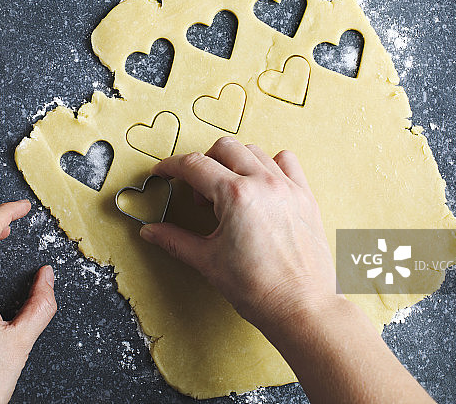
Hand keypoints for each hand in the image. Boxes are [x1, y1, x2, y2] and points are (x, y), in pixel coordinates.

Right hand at [142, 138, 434, 403]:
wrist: (301, 308)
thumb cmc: (258, 289)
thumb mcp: (208, 261)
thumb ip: (175, 240)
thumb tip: (150, 231)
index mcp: (236, 196)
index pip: (194, 165)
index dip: (171, 166)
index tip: (163, 172)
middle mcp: (263, 183)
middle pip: (224, 148)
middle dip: (203, 164)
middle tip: (199, 194)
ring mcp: (287, 187)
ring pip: (254, 152)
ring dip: (234, 163)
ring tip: (228, 193)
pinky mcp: (305, 197)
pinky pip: (287, 162)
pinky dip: (269, 166)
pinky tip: (260, 187)